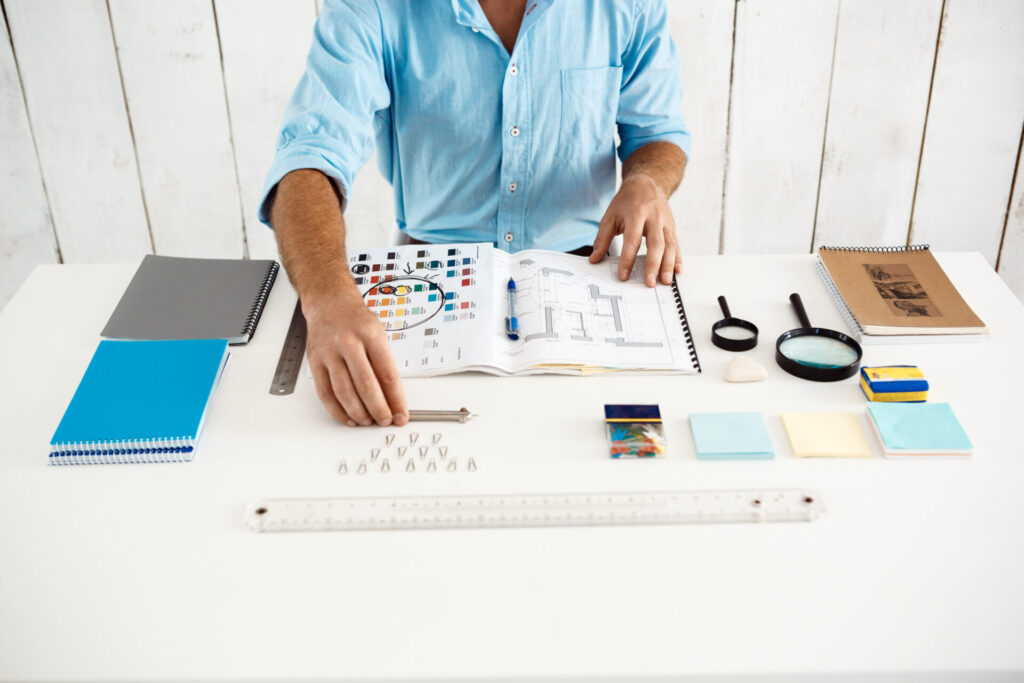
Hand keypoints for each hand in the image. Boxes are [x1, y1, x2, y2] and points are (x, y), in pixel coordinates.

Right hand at [303, 289, 407, 426]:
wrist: (329, 303)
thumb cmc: (356, 320)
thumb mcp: (379, 335)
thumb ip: (384, 364)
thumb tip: (393, 398)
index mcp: (371, 336)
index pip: (387, 374)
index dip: (396, 399)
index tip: (402, 415)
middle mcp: (349, 343)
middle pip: (366, 385)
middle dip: (378, 409)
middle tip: (385, 420)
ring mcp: (330, 353)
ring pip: (344, 391)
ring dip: (358, 412)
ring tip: (368, 421)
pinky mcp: (315, 362)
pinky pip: (325, 392)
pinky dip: (337, 410)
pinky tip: (348, 417)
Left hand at [589, 173, 681, 285]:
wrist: (647, 184)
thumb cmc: (627, 202)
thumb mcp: (610, 216)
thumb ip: (602, 239)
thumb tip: (594, 259)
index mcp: (636, 214)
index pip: (632, 240)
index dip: (628, 259)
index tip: (623, 275)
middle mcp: (653, 218)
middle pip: (655, 244)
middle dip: (653, 265)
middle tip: (649, 282)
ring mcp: (665, 223)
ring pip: (670, 245)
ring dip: (668, 265)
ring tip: (665, 281)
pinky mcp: (672, 228)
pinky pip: (677, 244)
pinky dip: (678, 258)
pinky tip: (678, 270)